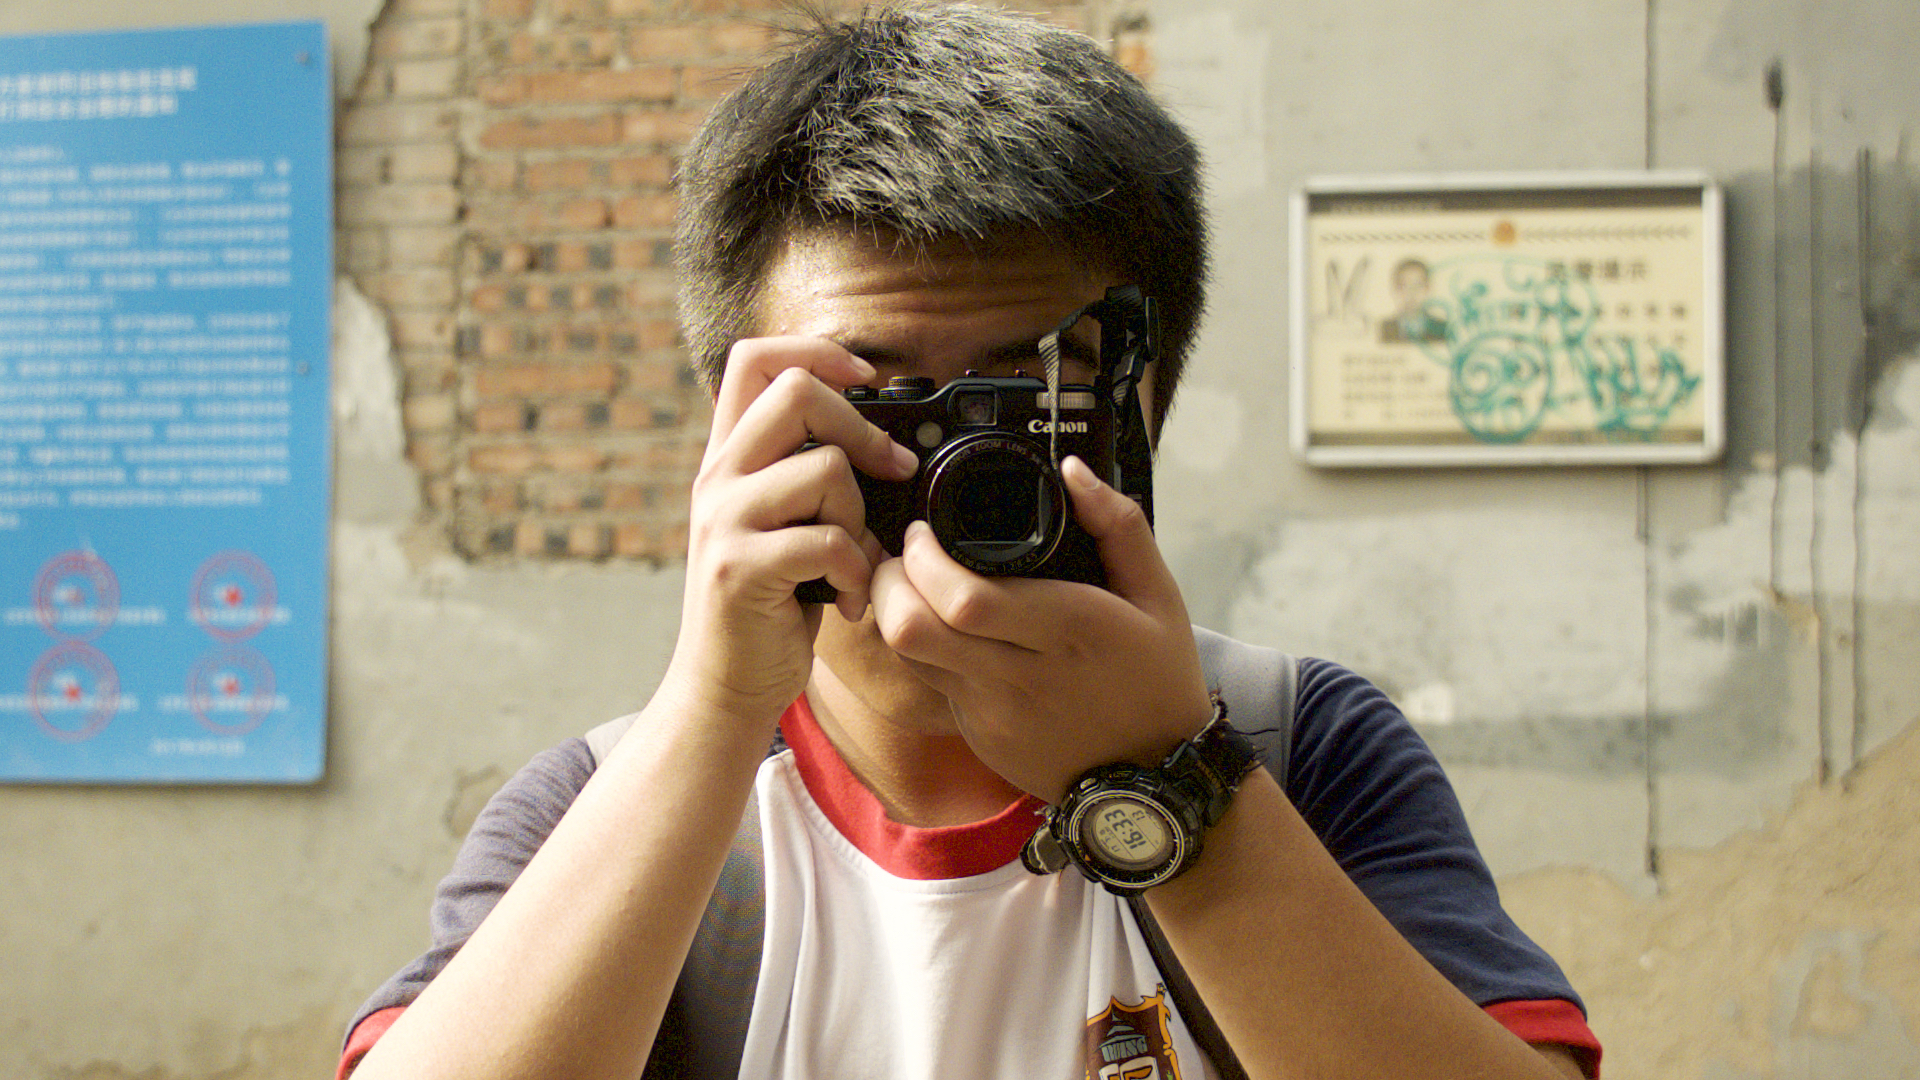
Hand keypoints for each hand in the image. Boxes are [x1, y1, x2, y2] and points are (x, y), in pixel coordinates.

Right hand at [659, 337, 917, 729]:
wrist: (725, 686)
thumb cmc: (771, 605)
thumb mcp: (781, 525)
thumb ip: (805, 475)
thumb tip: (881, 440)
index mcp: (728, 458)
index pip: (753, 357)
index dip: (815, 349)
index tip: (865, 376)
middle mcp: (718, 478)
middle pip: (794, 391)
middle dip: (860, 427)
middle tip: (891, 471)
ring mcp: (723, 521)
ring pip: (823, 468)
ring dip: (862, 517)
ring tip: (857, 561)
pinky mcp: (741, 568)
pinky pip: (827, 540)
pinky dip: (856, 572)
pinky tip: (851, 600)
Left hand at [867, 456, 1212, 801]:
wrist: (1153, 777)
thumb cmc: (1157, 679)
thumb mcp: (1159, 597)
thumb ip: (1118, 526)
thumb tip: (1073, 471)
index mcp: (1069, 630)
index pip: (965, 597)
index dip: (924, 559)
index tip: (925, 532)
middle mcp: (1022, 674)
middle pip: (913, 628)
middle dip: (887, 580)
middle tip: (902, 554)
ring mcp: (992, 711)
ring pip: (908, 655)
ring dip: (894, 611)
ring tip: (910, 583)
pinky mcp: (977, 734)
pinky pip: (928, 681)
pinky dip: (920, 646)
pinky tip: (938, 625)